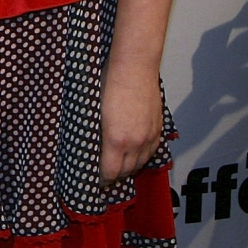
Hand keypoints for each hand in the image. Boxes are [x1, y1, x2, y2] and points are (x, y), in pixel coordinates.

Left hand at [100, 62, 164, 183]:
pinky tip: (134, 153)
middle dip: (114, 175)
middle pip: (126, 171)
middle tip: (104, 173)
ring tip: (118, 165)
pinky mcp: (158, 128)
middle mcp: (136, 142)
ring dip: (129, 167)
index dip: (101, 179)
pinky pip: (151, 151)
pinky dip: (142, 156)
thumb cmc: (108, 83)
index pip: (110, 172)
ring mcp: (149, 136)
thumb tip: (89, 147)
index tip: (94, 179)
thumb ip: (94, 134)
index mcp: (116, 140)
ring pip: (140, 163)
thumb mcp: (92, 112)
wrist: (134, 68)